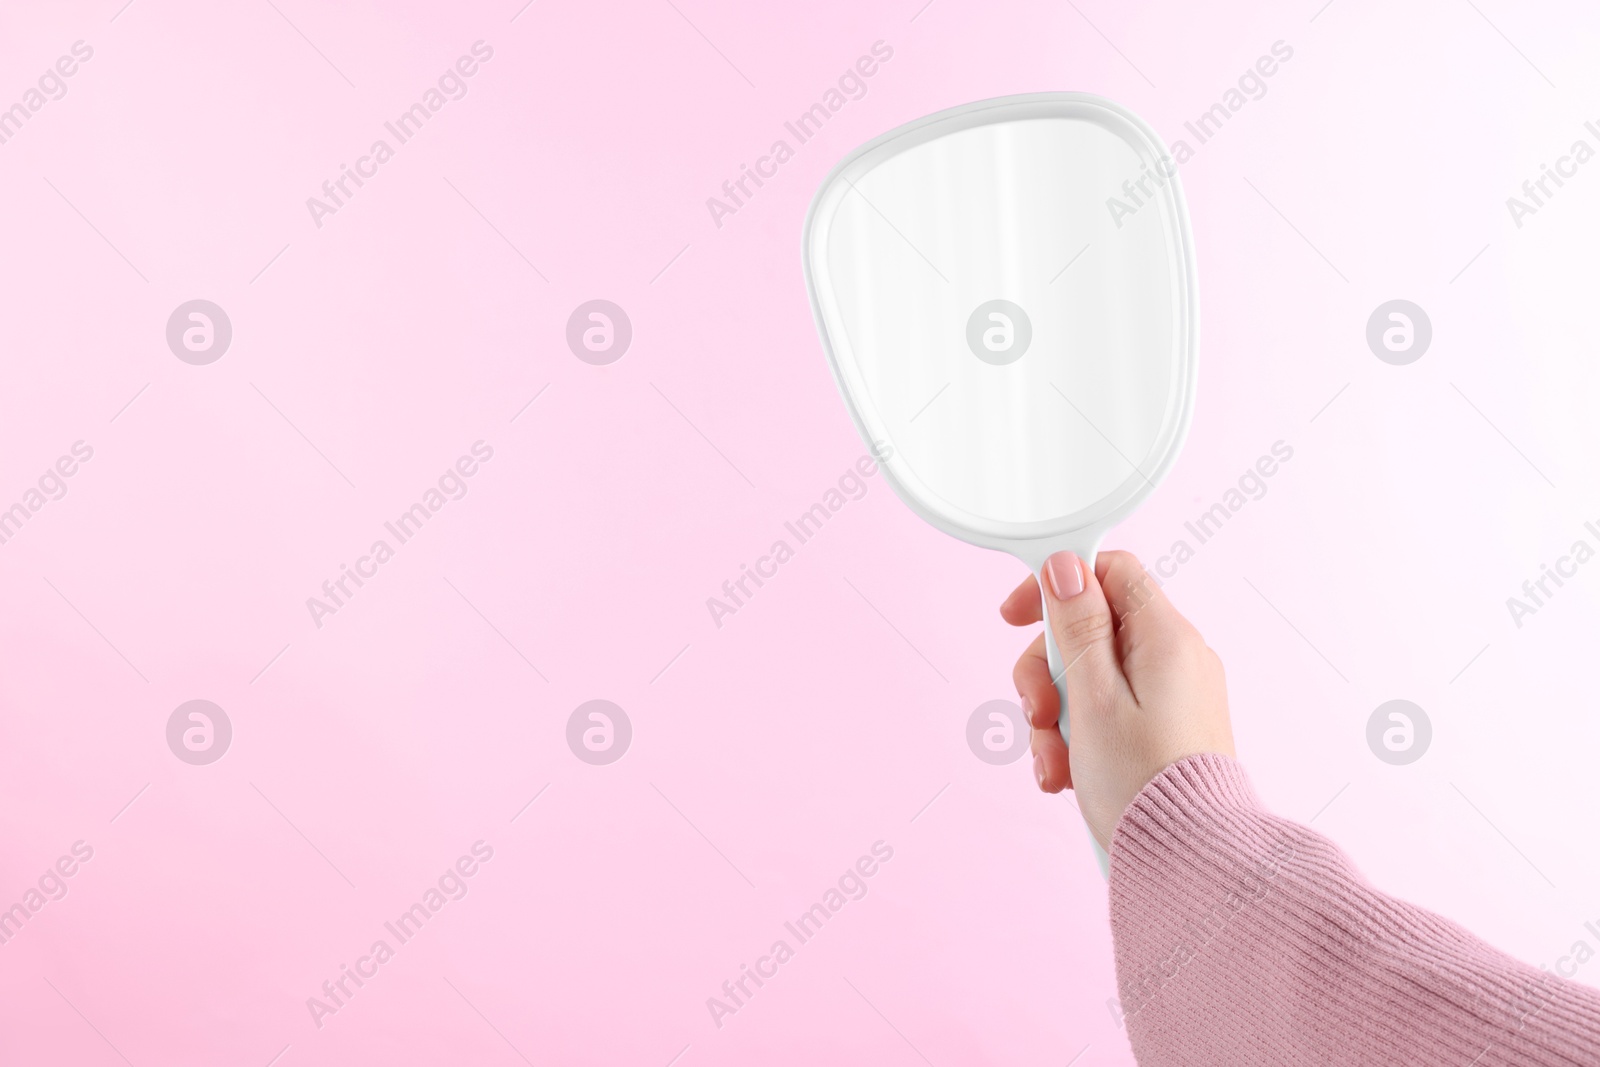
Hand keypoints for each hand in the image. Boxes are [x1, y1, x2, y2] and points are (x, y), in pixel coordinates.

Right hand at [1000, 550, 1234, 849]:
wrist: (1188, 863)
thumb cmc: (1142, 785)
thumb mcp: (1093, 697)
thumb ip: (1078, 626)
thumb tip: (1065, 567)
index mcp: (1165, 638)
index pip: (1108, 571)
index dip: (1055, 585)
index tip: (1015, 616)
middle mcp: (1176, 659)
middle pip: (1089, 630)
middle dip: (1047, 671)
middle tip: (1038, 712)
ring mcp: (1172, 696)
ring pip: (1090, 677)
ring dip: (1057, 716)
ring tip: (1053, 763)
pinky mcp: (1165, 730)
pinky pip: (1108, 712)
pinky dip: (1080, 737)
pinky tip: (1066, 775)